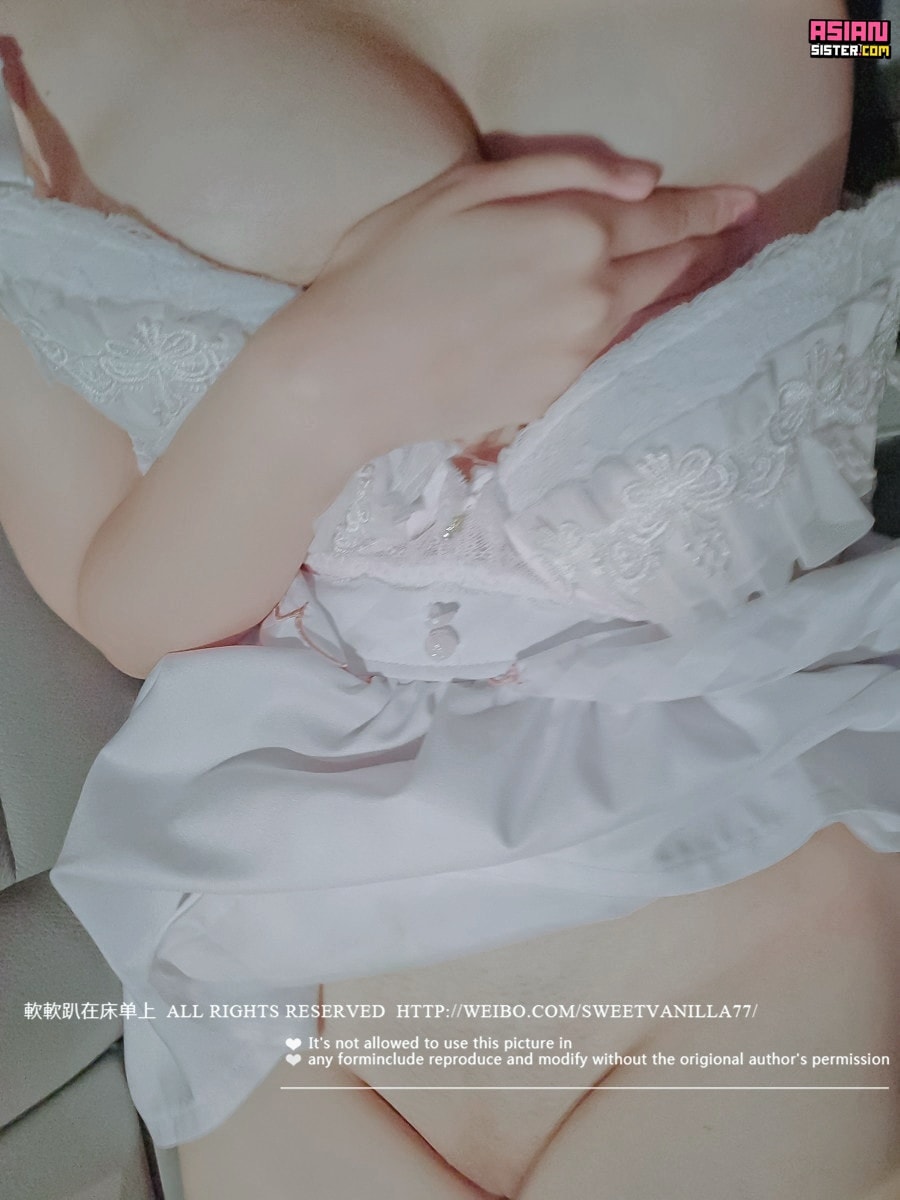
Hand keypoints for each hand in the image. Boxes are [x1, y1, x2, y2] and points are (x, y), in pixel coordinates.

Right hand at [299, 152, 757, 446]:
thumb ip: (562, 172)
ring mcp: (578, 353)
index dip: (710, 207)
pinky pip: (603, 354)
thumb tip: (640, 180)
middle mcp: (593, 295)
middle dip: (701, 249)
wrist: (348, 375)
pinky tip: (611, 324)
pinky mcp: (555, 395)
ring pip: (642, 315)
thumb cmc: (387, 268)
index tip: (743, 204)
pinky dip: (619, 333)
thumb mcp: (462, 187)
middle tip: (727, 239)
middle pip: (668, 268)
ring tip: (686, 276)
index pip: (667, 216)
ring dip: (669, 292)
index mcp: (575, 231)